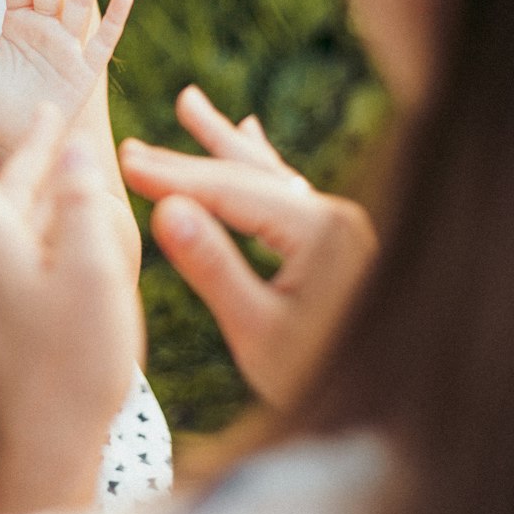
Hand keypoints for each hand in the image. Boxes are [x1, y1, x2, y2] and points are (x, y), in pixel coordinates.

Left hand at [0, 80, 144, 513]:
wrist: (38, 456)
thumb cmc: (73, 366)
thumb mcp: (94, 277)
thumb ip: (83, 207)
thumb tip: (76, 150)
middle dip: (23, 152)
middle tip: (46, 114)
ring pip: (8, 232)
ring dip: (37, 199)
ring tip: (68, 175)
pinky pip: (12, 267)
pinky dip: (38, 242)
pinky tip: (65, 251)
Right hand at [119, 85, 376, 410]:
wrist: (390, 408)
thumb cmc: (320, 378)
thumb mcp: (257, 331)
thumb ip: (213, 266)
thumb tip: (165, 209)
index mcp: (320, 231)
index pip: (231, 192)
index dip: (173, 177)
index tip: (124, 161)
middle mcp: (335, 216)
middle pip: (247, 177)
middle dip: (188, 159)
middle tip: (132, 146)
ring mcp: (340, 226)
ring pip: (268, 175)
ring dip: (224, 145)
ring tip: (190, 105)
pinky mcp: (338, 242)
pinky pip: (288, 191)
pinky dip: (259, 166)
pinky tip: (251, 137)